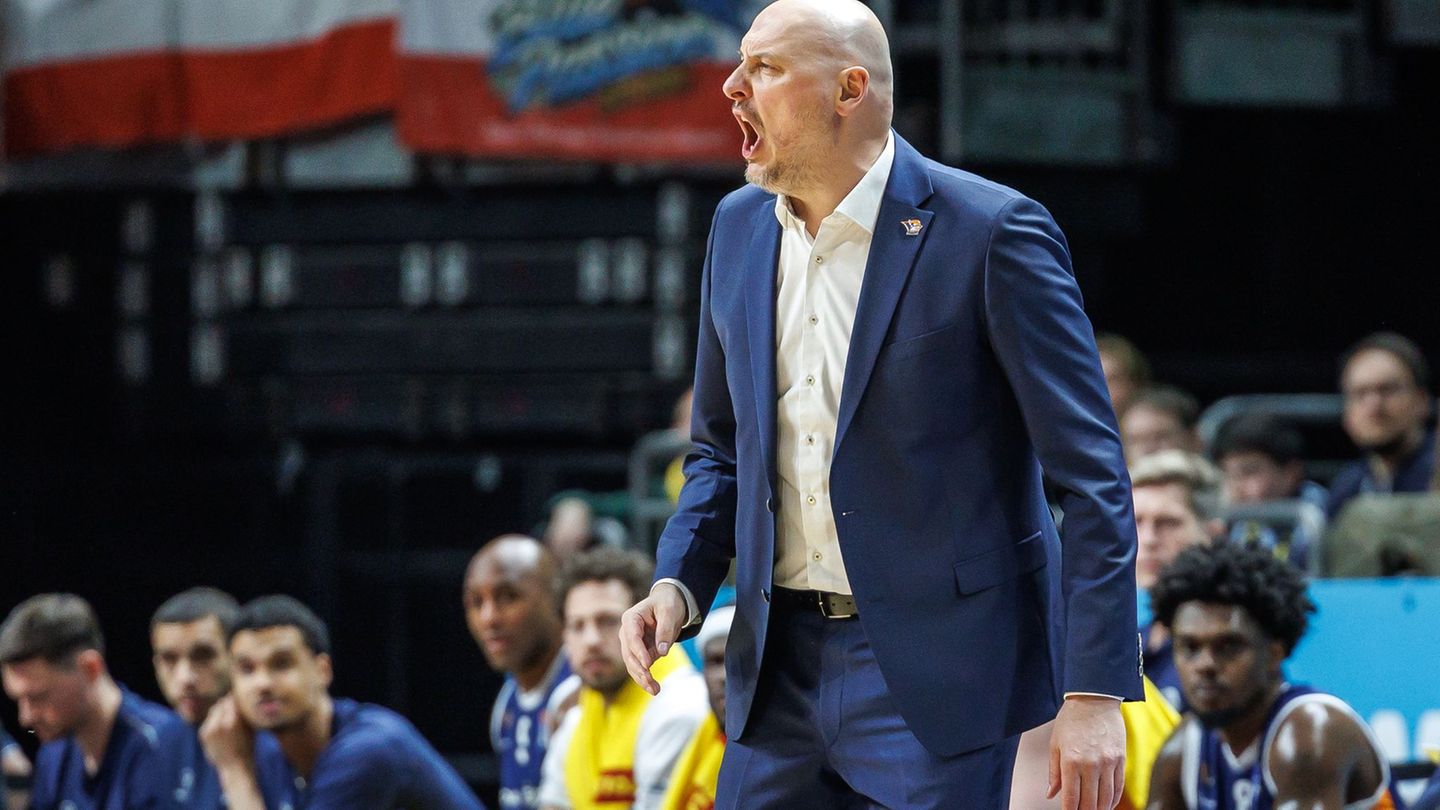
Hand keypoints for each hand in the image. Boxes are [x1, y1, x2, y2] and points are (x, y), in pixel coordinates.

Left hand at [199, 696, 254, 770]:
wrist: (234, 766)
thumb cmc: (247, 746)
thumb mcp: (249, 727)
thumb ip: (242, 712)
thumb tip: (238, 699)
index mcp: (232, 720)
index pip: (230, 699)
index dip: (235, 698)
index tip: (239, 698)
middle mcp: (218, 723)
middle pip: (221, 703)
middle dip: (226, 703)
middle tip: (233, 706)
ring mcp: (209, 729)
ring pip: (213, 710)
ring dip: (220, 711)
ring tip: (227, 717)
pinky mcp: (203, 734)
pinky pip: (208, 721)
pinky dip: (214, 720)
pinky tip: (221, 727)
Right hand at [619, 583, 688, 694]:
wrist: (669, 603)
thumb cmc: (668, 603)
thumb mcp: (669, 611)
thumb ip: (665, 630)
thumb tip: (662, 652)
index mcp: (631, 618)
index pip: (632, 637)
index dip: (639, 651)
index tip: (648, 664)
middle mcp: (627, 632)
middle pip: (629, 654)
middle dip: (639, 670)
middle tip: (651, 682)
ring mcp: (631, 644)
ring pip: (632, 665)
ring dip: (642, 678)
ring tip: (655, 690)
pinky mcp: (639, 653)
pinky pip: (640, 668)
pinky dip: (646, 679)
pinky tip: (654, 688)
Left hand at [1047, 695, 1125, 809]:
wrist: (1095, 699)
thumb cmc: (1071, 720)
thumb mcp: (1056, 744)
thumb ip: (1054, 771)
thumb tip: (1051, 794)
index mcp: (1071, 761)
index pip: (1071, 797)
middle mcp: (1091, 764)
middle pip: (1090, 802)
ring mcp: (1108, 763)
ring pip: (1106, 798)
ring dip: (1100, 809)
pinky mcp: (1121, 759)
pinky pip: (1119, 787)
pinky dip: (1113, 799)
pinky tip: (1107, 805)